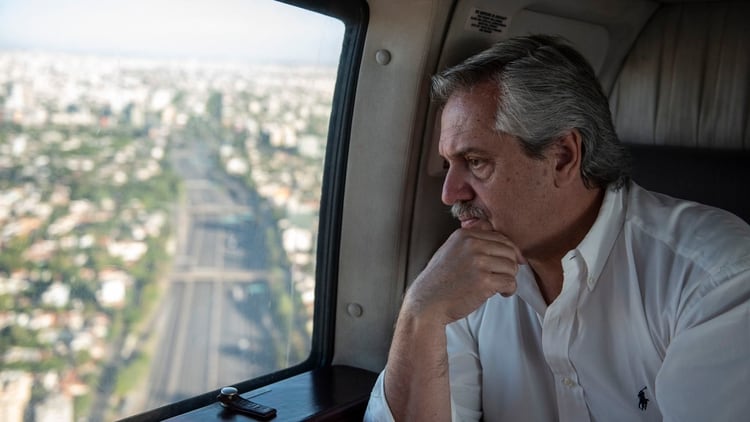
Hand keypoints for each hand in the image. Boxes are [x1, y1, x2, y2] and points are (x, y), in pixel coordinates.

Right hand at [404, 228, 524, 323]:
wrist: (427, 302)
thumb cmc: (440, 280)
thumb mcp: (450, 249)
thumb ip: (470, 239)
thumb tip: (492, 228)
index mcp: (465, 235)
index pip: (500, 237)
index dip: (509, 251)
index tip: (509, 262)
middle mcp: (472, 245)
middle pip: (509, 251)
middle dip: (510, 265)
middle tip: (503, 276)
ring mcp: (478, 262)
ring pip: (511, 267)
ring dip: (509, 278)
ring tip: (500, 285)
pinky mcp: (484, 281)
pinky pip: (510, 282)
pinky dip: (509, 290)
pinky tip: (501, 293)